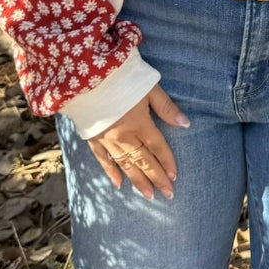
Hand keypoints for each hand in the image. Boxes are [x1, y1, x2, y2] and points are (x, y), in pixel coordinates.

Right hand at [87, 84, 189, 200]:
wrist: (83, 73)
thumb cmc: (120, 76)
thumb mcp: (148, 86)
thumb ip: (166, 107)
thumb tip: (185, 124)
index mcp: (139, 123)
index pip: (158, 147)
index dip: (167, 162)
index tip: (175, 177)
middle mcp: (123, 136)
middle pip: (143, 160)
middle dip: (156, 178)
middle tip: (168, 194)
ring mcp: (106, 139)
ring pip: (125, 164)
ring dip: (138, 180)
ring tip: (148, 195)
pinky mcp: (91, 137)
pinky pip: (102, 159)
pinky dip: (110, 172)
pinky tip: (118, 184)